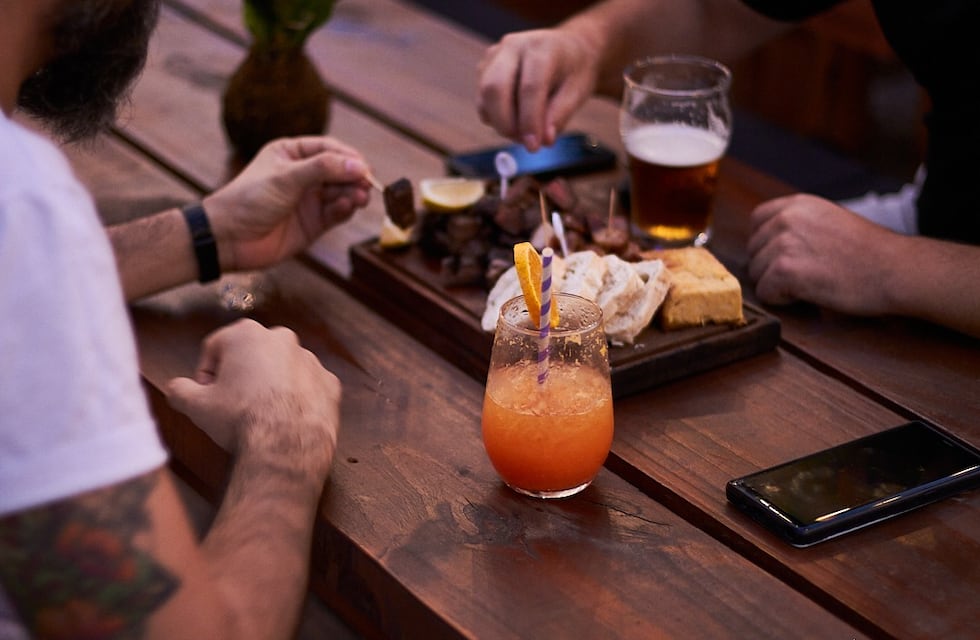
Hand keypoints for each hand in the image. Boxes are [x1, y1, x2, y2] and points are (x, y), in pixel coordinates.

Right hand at [165, 319, 340, 478]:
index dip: (206, 374)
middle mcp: (282, 339)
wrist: (286, 446)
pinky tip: (286, 421)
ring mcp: (310, 360)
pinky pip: (307, 388)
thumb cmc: (240, 420)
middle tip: (233, 406)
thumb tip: (177, 388)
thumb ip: (180, 390)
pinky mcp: (330, 383)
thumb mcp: (196, 406)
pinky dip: (297, 400)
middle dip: (241, 377)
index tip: (207, 396)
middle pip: (251, 356)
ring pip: (282, 370)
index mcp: (246, 334)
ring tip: (261, 415)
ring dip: (271, 386)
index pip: (215, 348)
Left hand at [203, 136, 371, 272]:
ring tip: (360, 197)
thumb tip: (359, 165)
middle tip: (367, 184)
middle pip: (339, 171)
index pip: (328, 149)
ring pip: (341, 193)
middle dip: (354, 177)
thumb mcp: (286, 177)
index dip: (348, 156)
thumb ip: (324, 169)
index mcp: (291, 154)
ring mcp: (309, 200)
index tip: (364, 166)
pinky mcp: (313, 224)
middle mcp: (303, 175)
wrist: (229, 238)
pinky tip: (348, 207)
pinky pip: (336, 213)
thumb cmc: (250, 199)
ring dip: (352, 194)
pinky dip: (345, 210)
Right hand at [477, 29, 599, 150]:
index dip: (529, 121)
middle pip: (495, 88)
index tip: (534, 146)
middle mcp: (513, 46)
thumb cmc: (574, 70)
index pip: (529, 87)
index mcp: (541, 47)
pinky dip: (495, 117)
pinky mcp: (485, 68)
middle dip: (505, 124)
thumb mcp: (578, 91)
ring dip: (500, 123)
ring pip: (484, 96)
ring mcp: (494, 56)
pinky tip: (516, 119)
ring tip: (524, 132)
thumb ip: (560, 115)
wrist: (567, 49)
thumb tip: (544, 140)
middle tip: (524, 143)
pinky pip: (482, 100)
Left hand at [747, 194, 901, 315]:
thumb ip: (799, 225)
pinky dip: (783, 301)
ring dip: (779, 286)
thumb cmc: (871, 253)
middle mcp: (786, 218)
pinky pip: (765, 293)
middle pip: (754, 252)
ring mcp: (783, 243)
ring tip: (813, 284)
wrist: (897, 269)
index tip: (786, 258)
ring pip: (757, 274)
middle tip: (807, 276)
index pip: (756, 221)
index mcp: (797, 204)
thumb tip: (769, 242)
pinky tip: (809, 295)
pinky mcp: (784, 269)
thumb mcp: (830, 221)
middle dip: (772, 268)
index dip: (766, 245)